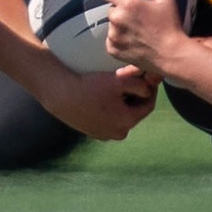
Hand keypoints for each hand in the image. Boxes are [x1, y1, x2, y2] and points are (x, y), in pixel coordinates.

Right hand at [40, 65, 158, 140]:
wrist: (60, 95)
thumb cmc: (89, 86)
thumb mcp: (119, 80)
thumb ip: (140, 83)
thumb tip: (151, 87)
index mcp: (127, 122)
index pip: (148, 105)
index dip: (150, 89)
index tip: (147, 77)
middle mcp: (118, 133)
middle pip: (135, 111)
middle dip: (135, 96)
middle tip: (132, 79)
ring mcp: (105, 135)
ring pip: (122, 115)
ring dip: (123, 102)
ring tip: (116, 86)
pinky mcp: (93, 132)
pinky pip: (108, 119)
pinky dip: (110, 108)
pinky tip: (102, 95)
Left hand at [101, 0, 190, 75]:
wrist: (171, 55)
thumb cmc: (171, 26)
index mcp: (128, 4)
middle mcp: (117, 19)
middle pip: (111, 9)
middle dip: (122, 11)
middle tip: (138, 18)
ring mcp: (113, 36)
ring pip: (111, 25)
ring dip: (120, 26)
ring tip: (138, 32)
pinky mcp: (113, 49)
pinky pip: (111, 39)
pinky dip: (119, 39)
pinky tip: (134, 41)